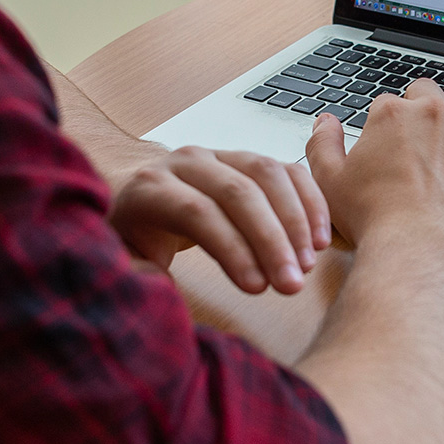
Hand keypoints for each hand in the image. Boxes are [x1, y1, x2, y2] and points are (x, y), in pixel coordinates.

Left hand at [111, 146, 330, 294]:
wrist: (137, 206)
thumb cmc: (134, 243)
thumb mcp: (122, 265)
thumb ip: (134, 276)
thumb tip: (158, 282)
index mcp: (150, 187)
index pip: (196, 211)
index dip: (231, 248)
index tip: (257, 289)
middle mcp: (186, 162)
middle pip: (237, 192)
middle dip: (270, 240)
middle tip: (292, 284)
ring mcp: (221, 155)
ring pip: (267, 174)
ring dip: (295, 221)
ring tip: (307, 266)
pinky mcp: (248, 160)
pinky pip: (287, 171)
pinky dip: (310, 202)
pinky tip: (321, 240)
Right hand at [304, 76, 443, 266]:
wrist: (419, 248)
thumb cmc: (375, 220)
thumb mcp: (329, 183)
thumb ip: (322, 145)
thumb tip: (325, 123)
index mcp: (392, 115)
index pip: (388, 104)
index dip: (388, 124)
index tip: (390, 145)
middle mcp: (433, 112)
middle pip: (428, 91)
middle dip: (425, 106)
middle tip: (424, 135)